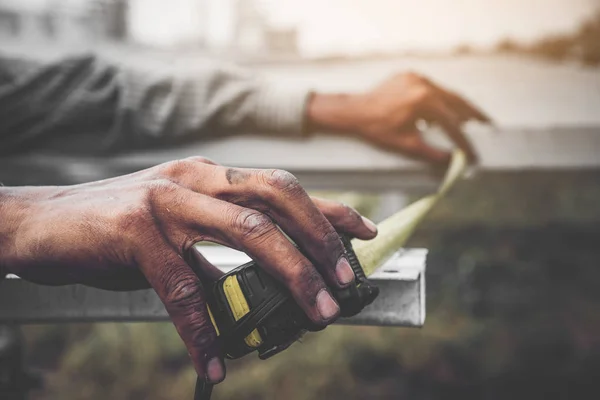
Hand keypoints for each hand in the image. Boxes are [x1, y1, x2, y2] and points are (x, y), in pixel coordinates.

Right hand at [0, 157, 376, 383]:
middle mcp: (195, 179)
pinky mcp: (135, 233)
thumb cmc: (120, 229)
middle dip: (321, 243)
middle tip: (345, 284)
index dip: (328, 208)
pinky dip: (205, 332)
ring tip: (315, 316)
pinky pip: (184, 290)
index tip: (365, 233)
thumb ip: (220, 242)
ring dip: (290, 278)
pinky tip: (215, 365)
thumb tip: (268, 280)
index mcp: (210, 176)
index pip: (283, 186)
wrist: (44, 224)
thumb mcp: (180, 226)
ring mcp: (166, 202)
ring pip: (248, 234)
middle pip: (278, 202)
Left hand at [307, 72, 491, 164]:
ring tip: (469, 120)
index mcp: (424, 101)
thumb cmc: (377, 130)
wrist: (353, 112)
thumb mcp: (407, 146)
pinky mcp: (409, 75)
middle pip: (457, 101)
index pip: (452, 123)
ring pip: (444, 93)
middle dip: (473, 114)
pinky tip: (442, 112)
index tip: (474, 153)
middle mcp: (423, 84)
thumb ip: (432, 154)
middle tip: (487, 125)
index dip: (464, 140)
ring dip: (456, 107)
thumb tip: (453, 161)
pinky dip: (439, 100)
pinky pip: (430, 88)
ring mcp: (416, 77)